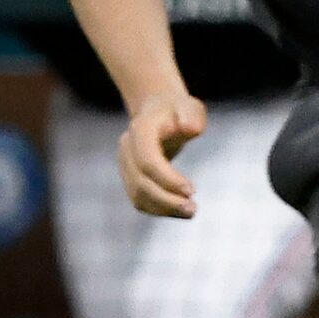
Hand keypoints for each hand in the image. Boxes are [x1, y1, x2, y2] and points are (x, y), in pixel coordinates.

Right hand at [119, 90, 207, 217]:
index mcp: (140, 130)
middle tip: (193, 209)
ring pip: (138, 195)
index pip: (148, 161)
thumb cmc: (177, 110)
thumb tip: (190, 129)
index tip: (192, 190)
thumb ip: (191, 115)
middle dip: (166, 200)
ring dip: (163, 208)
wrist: (157, 110)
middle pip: (140, 182)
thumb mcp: (188, 106)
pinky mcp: (129, 176)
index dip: (167, 179)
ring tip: (190, 212)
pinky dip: (159, 209)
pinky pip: (140, 199)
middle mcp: (126, 148)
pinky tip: (179, 210)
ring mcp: (125, 164)